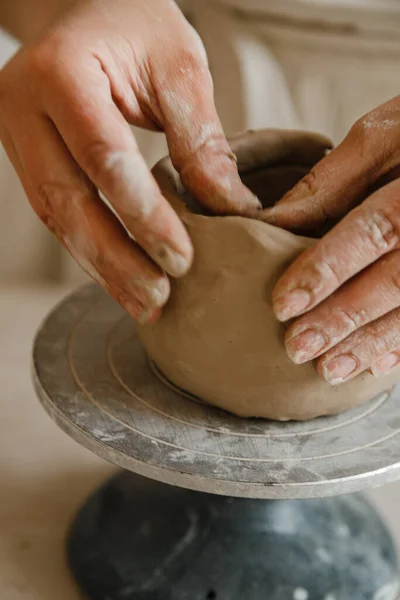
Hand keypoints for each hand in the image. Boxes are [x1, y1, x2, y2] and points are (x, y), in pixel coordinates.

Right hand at [0, 0, 258, 322]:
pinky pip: (56, 212)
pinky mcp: (25, 156)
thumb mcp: (179, 65)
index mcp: (62, 73)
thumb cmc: (134, 24)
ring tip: (146, 303)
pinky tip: (119, 278)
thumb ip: (199, 137)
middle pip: (69, 201)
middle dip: (116, 259)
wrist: (83, 10)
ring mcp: (16, 135)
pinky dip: (90, 250)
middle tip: (159, 298)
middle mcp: (24, 107)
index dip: (144, 217)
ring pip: (57, 217)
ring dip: (102, 267)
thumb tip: (229, 209)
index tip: (182, 259)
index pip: (105, 160)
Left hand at [263, 97, 399, 383]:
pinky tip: (378, 365)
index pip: (373, 230)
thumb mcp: (381, 137)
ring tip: (331, 370)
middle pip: (397, 279)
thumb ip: (330, 183)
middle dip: (344, 318)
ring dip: (373, 341)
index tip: (284, 304)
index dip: (327, 269)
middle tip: (298, 349)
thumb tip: (271, 224)